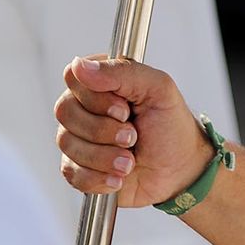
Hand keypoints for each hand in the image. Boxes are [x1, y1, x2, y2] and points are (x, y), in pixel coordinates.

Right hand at [56, 57, 213, 209]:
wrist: (179, 171)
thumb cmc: (171, 127)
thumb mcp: (159, 90)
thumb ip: (123, 72)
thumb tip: (81, 66)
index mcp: (102, 82)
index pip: (73, 77)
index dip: (96, 98)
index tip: (125, 110)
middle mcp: (85, 107)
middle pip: (65, 111)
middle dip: (103, 129)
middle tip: (132, 136)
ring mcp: (79, 138)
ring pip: (67, 143)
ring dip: (105, 156)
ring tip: (130, 160)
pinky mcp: (78, 168)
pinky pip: (71, 173)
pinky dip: (99, 178)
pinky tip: (119, 176)